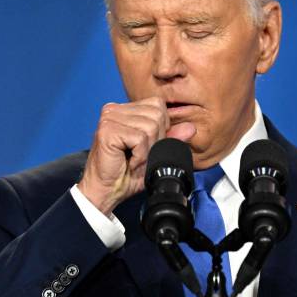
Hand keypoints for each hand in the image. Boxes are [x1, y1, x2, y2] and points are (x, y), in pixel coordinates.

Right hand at [77, 96, 195, 214]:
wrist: (106, 191)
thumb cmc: (125, 174)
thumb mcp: (155, 154)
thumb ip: (171, 139)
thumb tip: (191, 128)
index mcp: (124, 110)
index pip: (158, 105)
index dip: (161, 129)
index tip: (146, 147)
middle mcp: (114, 109)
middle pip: (157, 115)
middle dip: (155, 140)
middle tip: (139, 155)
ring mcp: (109, 117)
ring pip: (150, 127)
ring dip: (147, 150)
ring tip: (133, 159)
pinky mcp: (107, 130)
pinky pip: (140, 138)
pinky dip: (140, 155)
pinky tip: (128, 162)